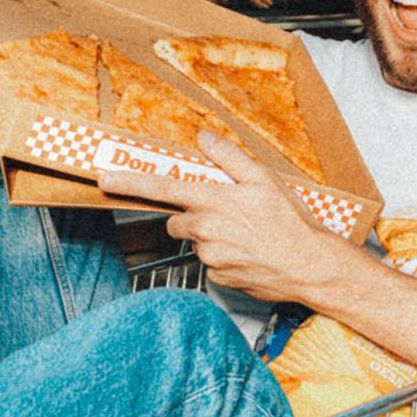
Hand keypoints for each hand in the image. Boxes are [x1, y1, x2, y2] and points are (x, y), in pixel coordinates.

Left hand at [128, 131, 343, 300]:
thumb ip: (229, 157)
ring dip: (212, 237)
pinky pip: (210, 263)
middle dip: (193, 216)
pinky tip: (248, 253)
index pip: (161, 187)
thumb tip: (204, 139)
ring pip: (196, 242)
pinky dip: (224, 257)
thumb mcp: (264, 178)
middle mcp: (205, 230)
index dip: (129, 181)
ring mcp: (209, 257)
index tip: (104, 178)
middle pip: (178, 220)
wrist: (311, 265)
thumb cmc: (291, 221)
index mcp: (213, 201)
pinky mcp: (218, 278)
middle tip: (226, 214)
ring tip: (246, 235)